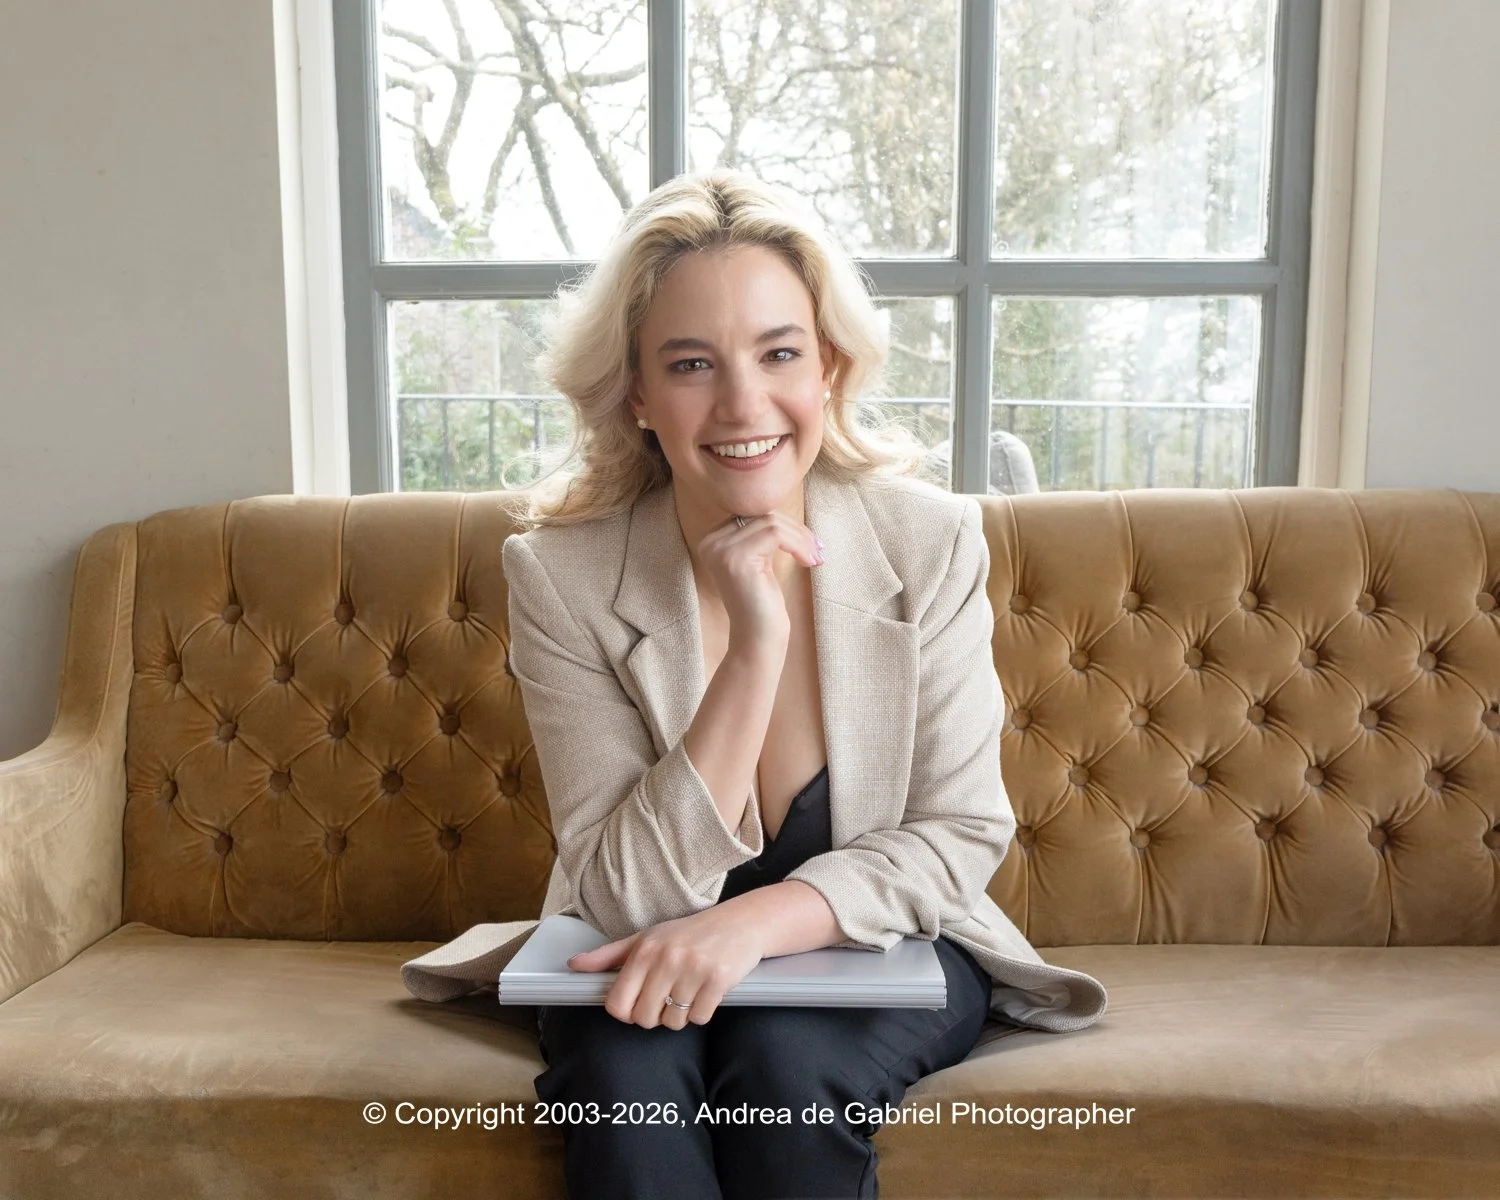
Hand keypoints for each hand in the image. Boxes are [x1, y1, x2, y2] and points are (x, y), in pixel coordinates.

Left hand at [566, 906, 768, 1029]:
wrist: (741, 922)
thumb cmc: (689, 933)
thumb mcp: (646, 938)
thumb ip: (609, 956)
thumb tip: (574, 965)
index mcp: (644, 949)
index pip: (617, 1004)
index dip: (626, 1012)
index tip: (639, 1004)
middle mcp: (666, 958)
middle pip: (644, 1018)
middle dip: (655, 1016)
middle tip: (667, 998)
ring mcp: (693, 970)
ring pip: (673, 1022)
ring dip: (680, 1015)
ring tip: (688, 992)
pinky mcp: (718, 981)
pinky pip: (699, 1019)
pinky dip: (702, 1012)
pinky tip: (706, 992)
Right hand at [697, 512, 822, 645]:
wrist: (758, 637)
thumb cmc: (763, 602)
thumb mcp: (761, 561)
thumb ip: (762, 534)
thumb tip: (784, 508)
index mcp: (713, 541)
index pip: (753, 516)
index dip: (785, 525)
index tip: (810, 542)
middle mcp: (711, 542)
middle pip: (762, 516)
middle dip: (796, 530)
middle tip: (818, 548)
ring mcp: (721, 549)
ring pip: (772, 523)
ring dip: (801, 538)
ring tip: (815, 556)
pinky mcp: (737, 558)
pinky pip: (775, 534)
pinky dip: (798, 544)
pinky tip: (808, 561)